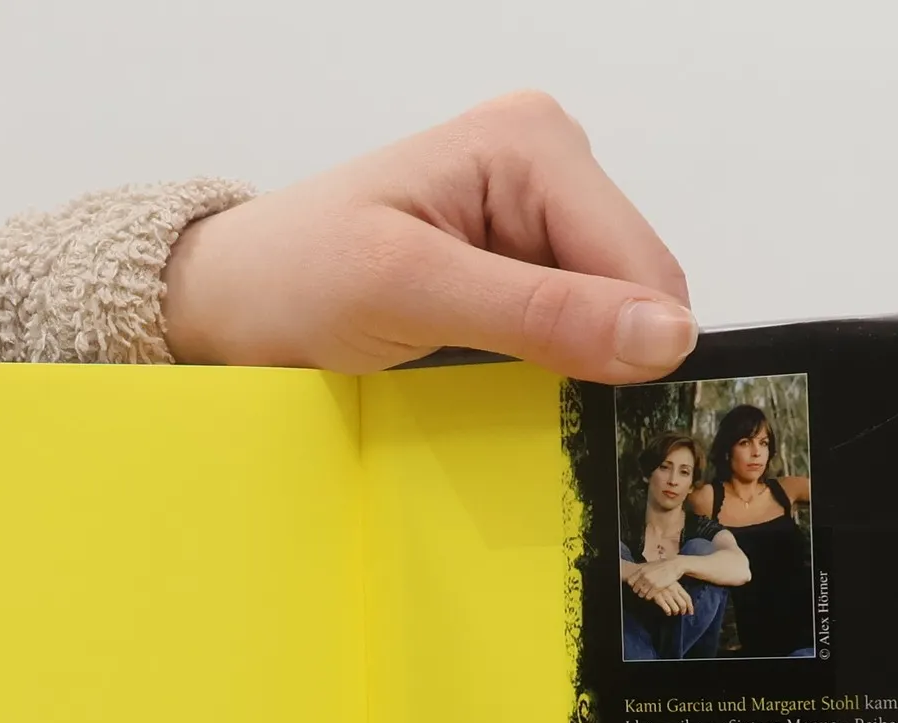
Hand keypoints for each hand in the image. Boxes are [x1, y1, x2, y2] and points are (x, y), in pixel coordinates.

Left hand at [163, 92, 694, 383]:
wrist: (233, 300)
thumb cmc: (296, 278)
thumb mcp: (415, 293)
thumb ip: (542, 313)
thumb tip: (664, 337)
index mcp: (535, 144)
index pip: (645, 267)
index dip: (629, 348)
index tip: (574, 404)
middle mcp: (547, 166)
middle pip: (634, 294)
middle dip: (590, 354)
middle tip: (499, 383)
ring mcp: (532, 218)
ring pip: (606, 322)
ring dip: (560, 367)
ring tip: (475, 370)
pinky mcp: (514, 265)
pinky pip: (566, 332)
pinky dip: (537, 368)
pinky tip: (479, 368)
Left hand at [626, 560, 687, 606]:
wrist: (675, 565)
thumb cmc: (663, 565)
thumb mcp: (650, 565)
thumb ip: (643, 571)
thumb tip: (636, 575)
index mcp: (642, 570)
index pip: (630, 581)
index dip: (633, 585)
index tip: (636, 586)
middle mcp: (645, 576)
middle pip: (635, 589)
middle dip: (638, 591)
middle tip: (642, 591)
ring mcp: (651, 582)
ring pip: (641, 593)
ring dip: (643, 595)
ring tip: (646, 593)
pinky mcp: (657, 587)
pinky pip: (648, 596)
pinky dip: (649, 597)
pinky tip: (651, 594)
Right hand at [650, 580, 694, 616]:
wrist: (649, 574)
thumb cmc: (660, 577)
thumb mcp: (670, 580)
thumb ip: (676, 588)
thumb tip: (680, 596)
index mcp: (677, 586)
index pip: (687, 598)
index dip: (690, 606)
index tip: (691, 612)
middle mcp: (673, 591)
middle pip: (682, 604)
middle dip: (684, 610)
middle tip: (683, 613)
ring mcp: (666, 594)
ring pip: (675, 608)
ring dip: (676, 612)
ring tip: (675, 613)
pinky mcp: (659, 597)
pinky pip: (666, 608)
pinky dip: (668, 612)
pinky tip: (668, 612)